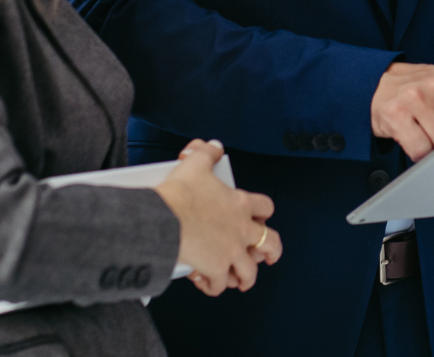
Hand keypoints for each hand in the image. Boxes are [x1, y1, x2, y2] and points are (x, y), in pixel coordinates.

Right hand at [153, 140, 280, 295]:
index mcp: (240, 204)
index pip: (265, 208)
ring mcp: (231, 252)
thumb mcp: (195, 164)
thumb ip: (207, 153)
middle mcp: (241, 229)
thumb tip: (214, 146)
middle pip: (270, 243)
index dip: (264, 214)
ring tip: (238, 280)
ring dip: (244, 276)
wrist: (162, 219)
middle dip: (271, 252)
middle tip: (267, 256)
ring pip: (249, 271)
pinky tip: (206, 282)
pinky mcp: (216, 269)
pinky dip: (214, 285)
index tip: (261, 219)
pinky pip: (220, 284)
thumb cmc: (179, 193)